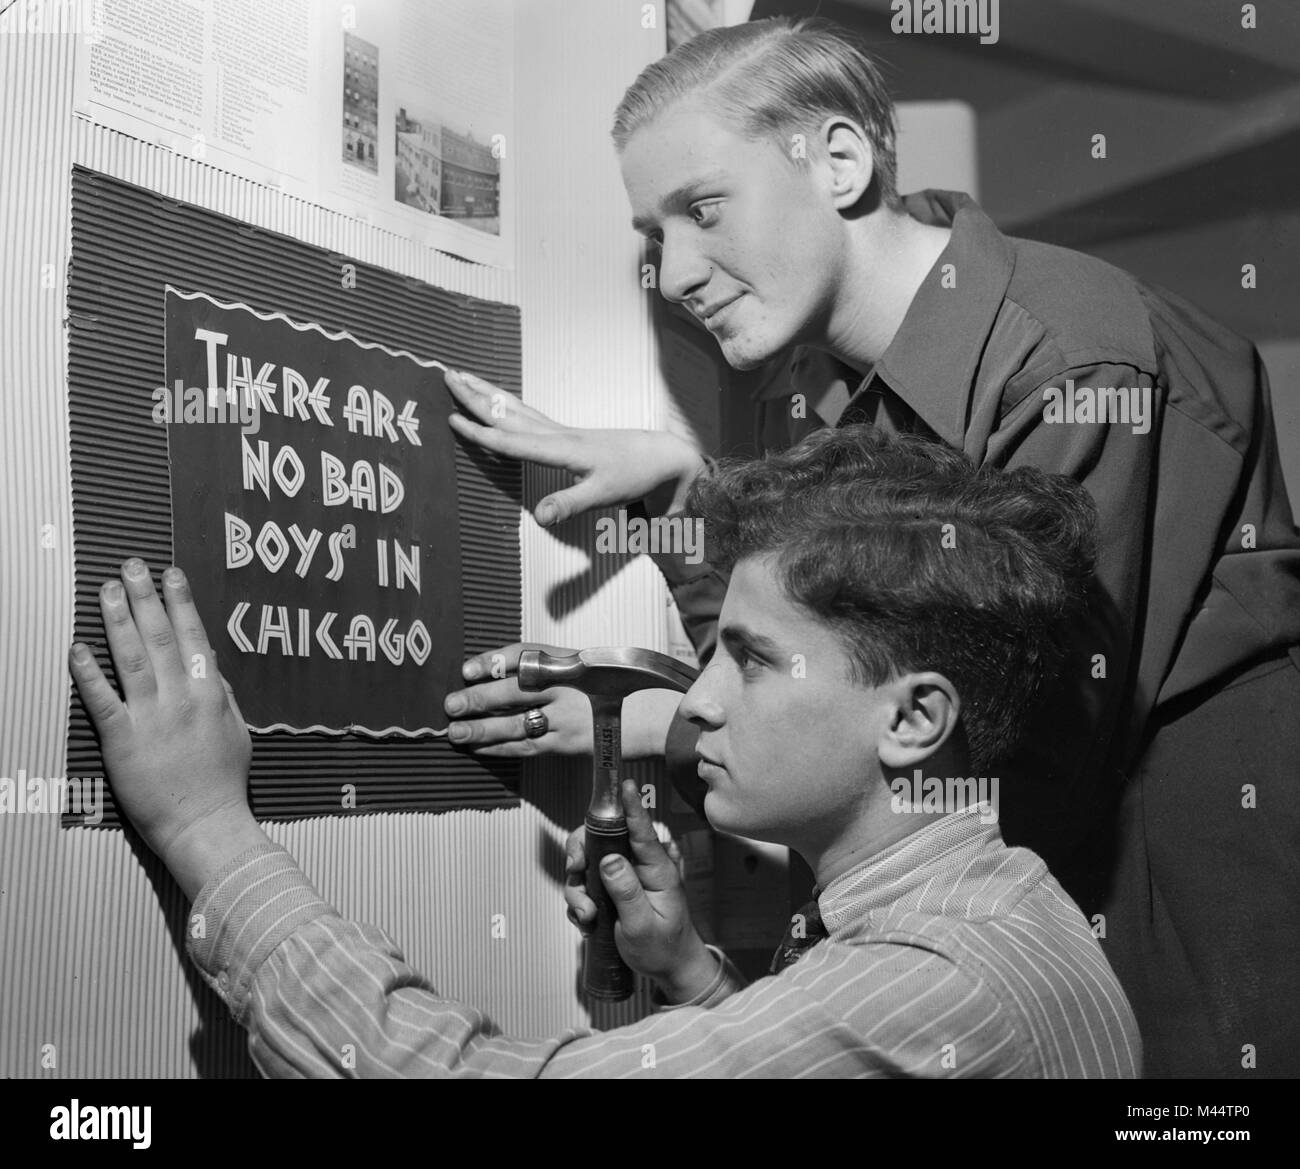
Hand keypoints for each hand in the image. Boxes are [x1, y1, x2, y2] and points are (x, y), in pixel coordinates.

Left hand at [68, 559, 265, 897]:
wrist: (206, 822)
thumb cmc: (224, 781)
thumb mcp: (237, 730)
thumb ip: (222, 693)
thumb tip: (209, 663)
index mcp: (210, 693)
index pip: (195, 636)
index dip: (181, 601)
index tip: (171, 574)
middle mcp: (182, 697)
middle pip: (161, 636)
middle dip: (145, 596)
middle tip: (132, 566)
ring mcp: (152, 716)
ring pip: (131, 657)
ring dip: (117, 620)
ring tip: (107, 590)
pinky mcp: (123, 739)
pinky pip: (103, 699)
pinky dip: (89, 672)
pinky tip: (79, 647)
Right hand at [445, 370, 705, 525]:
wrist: (663, 457)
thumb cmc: (635, 476)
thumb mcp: (603, 495)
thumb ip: (569, 504)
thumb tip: (538, 516)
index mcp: (562, 449)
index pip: (513, 441)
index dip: (481, 433)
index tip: (453, 419)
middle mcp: (557, 435)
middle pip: (508, 413)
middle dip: (476, 396)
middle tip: (446, 374)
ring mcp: (562, 432)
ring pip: (516, 409)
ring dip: (487, 393)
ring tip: (461, 376)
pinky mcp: (567, 435)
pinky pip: (528, 415)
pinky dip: (507, 404)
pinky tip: (498, 401)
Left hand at [445, 643, 683, 758]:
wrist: (654, 714)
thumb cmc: (614, 686)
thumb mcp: (585, 664)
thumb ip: (548, 667)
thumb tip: (495, 674)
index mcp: (570, 660)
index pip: (525, 655)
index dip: (494, 661)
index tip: (468, 668)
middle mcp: (569, 687)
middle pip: (516, 691)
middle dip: (480, 698)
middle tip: (451, 704)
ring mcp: (569, 718)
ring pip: (517, 724)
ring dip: (482, 729)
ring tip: (455, 731)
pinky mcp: (569, 744)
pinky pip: (528, 747)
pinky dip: (500, 748)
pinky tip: (478, 748)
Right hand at [564, 780, 717, 1002]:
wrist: (668, 968)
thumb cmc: (662, 947)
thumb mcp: (642, 925)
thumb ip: (627, 892)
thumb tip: (609, 860)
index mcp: (657, 871)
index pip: (643, 832)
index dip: (632, 808)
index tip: (626, 786)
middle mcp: (639, 867)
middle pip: (602, 839)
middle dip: (581, 854)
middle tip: (575, 871)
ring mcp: (624, 877)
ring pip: (588, 864)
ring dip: (578, 890)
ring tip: (587, 917)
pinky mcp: (611, 889)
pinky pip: (585, 885)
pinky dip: (579, 902)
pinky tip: (587, 923)